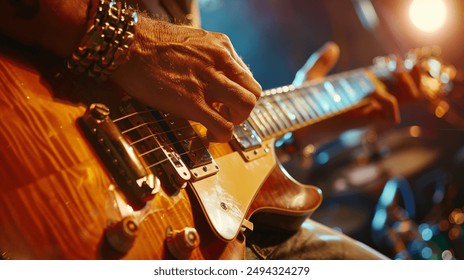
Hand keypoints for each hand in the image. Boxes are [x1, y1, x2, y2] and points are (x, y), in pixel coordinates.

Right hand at [111, 16, 261, 141]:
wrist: (126, 44)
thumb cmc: (149, 43)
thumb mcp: (191, 42)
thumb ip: (208, 58)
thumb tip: (212, 78)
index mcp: (221, 47)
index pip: (246, 76)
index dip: (238, 93)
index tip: (226, 101)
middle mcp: (220, 62)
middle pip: (254, 92)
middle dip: (243, 108)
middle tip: (226, 114)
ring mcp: (208, 81)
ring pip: (245, 108)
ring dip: (236, 121)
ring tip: (219, 123)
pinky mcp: (192, 101)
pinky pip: (223, 126)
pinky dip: (221, 136)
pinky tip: (208, 135)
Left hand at [290, 42, 418, 143]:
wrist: (292, 123)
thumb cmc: (300, 103)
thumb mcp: (312, 76)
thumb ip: (322, 62)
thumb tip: (333, 47)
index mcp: (360, 89)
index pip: (391, 80)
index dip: (400, 69)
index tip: (391, 59)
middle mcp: (369, 100)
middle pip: (406, 89)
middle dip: (410, 74)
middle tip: (395, 63)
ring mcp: (368, 110)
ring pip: (406, 99)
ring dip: (407, 84)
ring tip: (396, 72)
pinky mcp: (362, 121)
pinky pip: (390, 114)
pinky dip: (392, 102)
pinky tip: (381, 90)